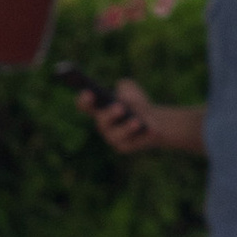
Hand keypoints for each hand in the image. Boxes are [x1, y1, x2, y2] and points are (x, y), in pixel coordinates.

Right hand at [87, 76, 202, 157]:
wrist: (153, 120)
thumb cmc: (136, 102)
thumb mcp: (131, 90)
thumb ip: (125, 88)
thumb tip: (124, 95)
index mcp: (98, 109)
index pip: (85, 105)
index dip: (84, 100)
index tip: (89, 93)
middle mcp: (102, 125)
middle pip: (102, 120)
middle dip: (110, 114)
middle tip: (120, 108)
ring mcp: (112, 137)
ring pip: (116, 135)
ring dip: (126, 128)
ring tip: (137, 122)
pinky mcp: (124, 147)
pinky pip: (133, 143)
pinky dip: (143, 136)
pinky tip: (152, 130)